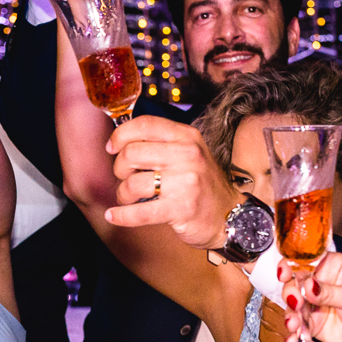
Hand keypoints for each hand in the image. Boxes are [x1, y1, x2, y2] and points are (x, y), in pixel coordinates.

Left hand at [102, 116, 242, 246]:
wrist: (229, 216)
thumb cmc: (201, 185)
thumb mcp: (188, 154)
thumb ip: (161, 144)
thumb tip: (120, 141)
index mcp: (187, 137)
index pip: (145, 125)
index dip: (120, 135)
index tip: (111, 148)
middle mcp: (188, 155)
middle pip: (132, 153)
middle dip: (119, 168)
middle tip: (125, 178)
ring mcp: (186, 182)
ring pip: (133, 183)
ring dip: (123, 194)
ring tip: (128, 198)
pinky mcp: (181, 208)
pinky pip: (140, 212)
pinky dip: (122, 216)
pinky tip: (114, 216)